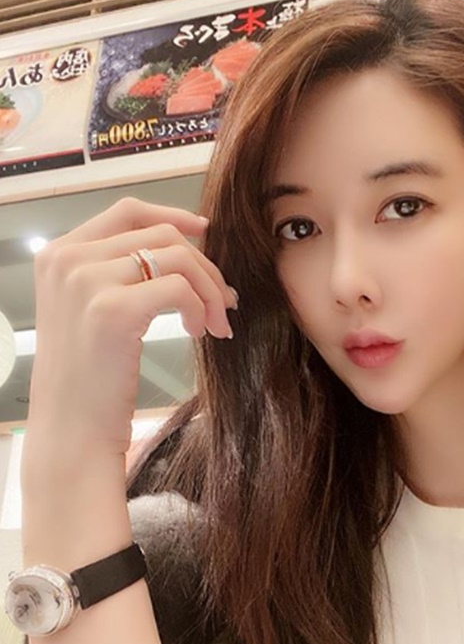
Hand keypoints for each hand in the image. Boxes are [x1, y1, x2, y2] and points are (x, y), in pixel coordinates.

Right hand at [26, 197, 235, 458]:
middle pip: (160, 234)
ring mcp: (86, 281)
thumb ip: (120, 272)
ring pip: (177, 257)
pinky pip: (179, 287)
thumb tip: (189, 245)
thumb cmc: (89, 378)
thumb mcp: (91, 310)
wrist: (71, 432)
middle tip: (224, 301)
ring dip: (209, 289)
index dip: (173, 216)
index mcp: (58, 253)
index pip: (127, 211)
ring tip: (215, 323)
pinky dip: (201, 307)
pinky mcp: (112, 310)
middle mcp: (67, 259)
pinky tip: (199, 332)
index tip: (206, 231)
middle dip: (204, 265)